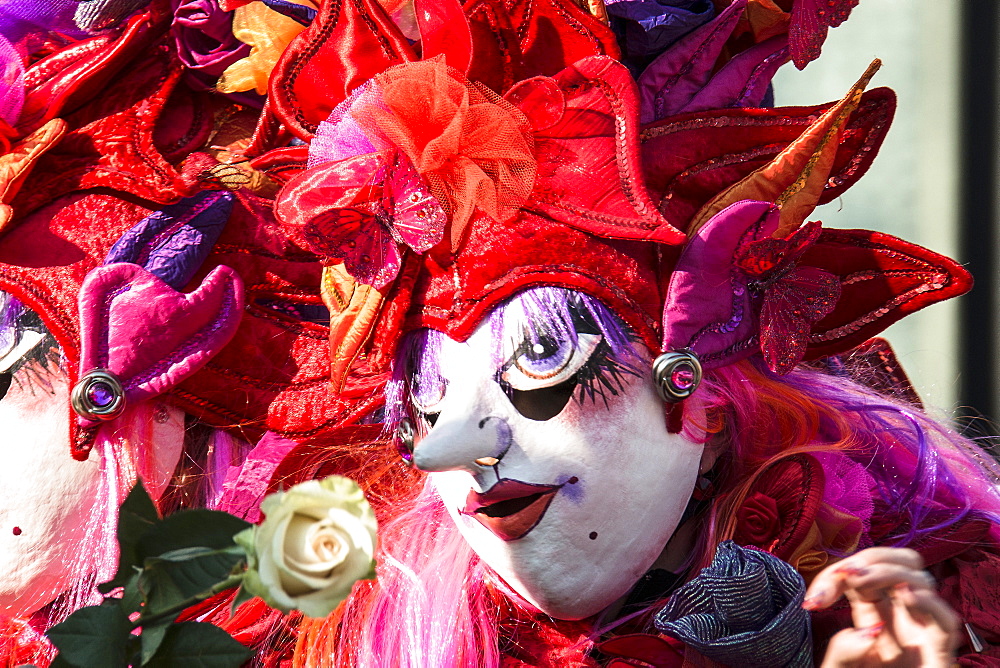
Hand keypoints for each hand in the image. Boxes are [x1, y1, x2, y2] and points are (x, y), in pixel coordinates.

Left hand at [804, 547, 959, 666]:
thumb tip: (867, 633)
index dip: (838, 573)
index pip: (863, 571)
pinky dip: (927, 601)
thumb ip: (842, 650)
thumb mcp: (841, 667)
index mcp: (875, 612)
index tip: (812, 602)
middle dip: (871, 557)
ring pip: (922, 580)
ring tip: (860, 580)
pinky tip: (905, 597)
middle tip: (845, 574)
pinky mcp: (940, 652)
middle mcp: (900, 615)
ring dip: (889, 571)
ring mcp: (922, 630)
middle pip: (900, 561)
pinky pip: (945, 619)